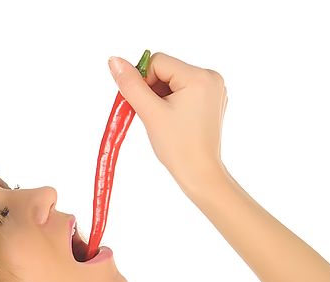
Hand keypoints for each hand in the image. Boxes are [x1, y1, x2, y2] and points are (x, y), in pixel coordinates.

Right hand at [109, 52, 228, 190]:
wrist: (199, 173)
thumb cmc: (178, 147)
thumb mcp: (150, 112)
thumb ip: (130, 84)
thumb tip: (114, 60)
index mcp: (199, 76)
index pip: (158, 61)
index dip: (144, 82)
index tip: (144, 105)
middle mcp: (211, 77)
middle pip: (166, 70)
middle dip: (153, 90)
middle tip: (153, 115)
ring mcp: (214, 88)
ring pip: (173, 80)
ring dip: (161, 96)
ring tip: (164, 120)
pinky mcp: (212, 100)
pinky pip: (184, 90)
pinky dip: (173, 101)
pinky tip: (174, 120)